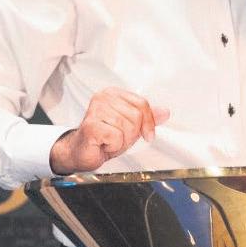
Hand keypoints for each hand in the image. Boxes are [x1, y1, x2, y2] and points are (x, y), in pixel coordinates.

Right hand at [49, 88, 170, 174]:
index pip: (142, 104)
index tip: (147, 134)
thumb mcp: (130, 126)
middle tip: (118, 138)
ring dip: (123, 141)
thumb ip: (146, 118)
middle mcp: (103, 98)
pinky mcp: (91, 126)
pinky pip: (117, 137)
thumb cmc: (103, 138)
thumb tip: (165, 112)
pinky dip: (114, 146)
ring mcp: (95, 110)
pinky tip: (104, 145)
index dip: (148, 122)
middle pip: (136, 116)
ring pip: (128, 127)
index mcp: (113, 93)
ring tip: (110, 141)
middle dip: (132, 134)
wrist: (80, 152)